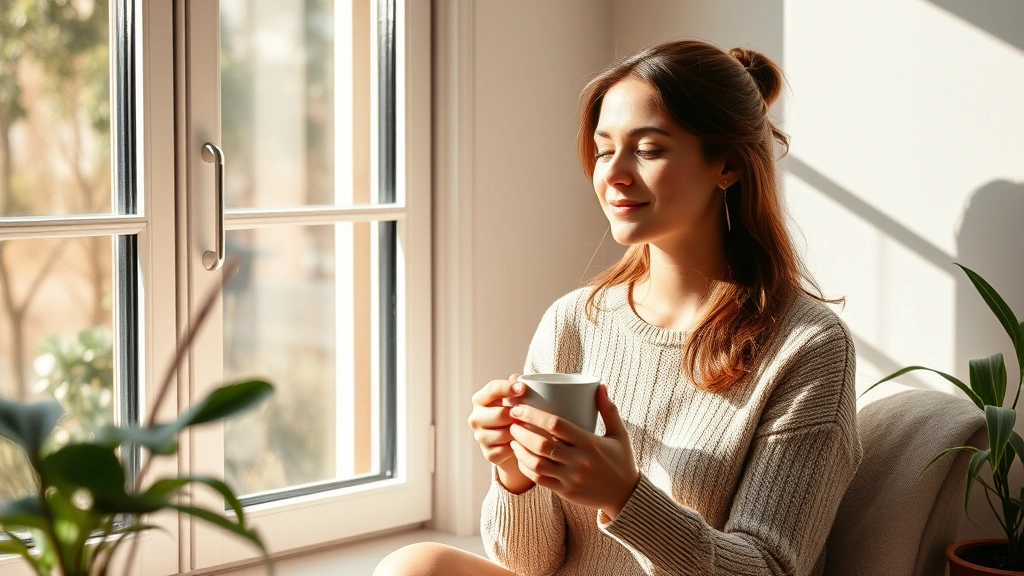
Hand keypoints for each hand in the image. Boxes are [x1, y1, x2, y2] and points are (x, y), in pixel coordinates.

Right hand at [468, 374, 533, 492]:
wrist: (513, 443)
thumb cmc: (515, 414)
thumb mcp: (515, 398)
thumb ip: (516, 386)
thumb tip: (518, 378)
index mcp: (480, 399)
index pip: (492, 389)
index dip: (507, 388)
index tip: (523, 388)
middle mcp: (476, 417)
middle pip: (500, 414)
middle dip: (518, 415)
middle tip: (532, 415)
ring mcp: (480, 437)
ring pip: (505, 433)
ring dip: (520, 432)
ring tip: (531, 429)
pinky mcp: (488, 453)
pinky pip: (507, 450)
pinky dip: (518, 447)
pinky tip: (525, 443)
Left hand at [508, 383, 639, 517]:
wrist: (626, 496)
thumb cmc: (621, 460)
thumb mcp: (620, 434)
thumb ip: (609, 410)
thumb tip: (600, 386)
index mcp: (590, 443)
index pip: (556, 425)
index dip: (533, 415)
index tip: (519, 408)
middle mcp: (579, 461)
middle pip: (542, 444)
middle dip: (521, 431)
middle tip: (512, 422)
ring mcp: (571, 478)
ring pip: (537, 463)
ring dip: (520, 450)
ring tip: (513, 439)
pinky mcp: (566, 492)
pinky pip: (540, 480)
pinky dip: (526, 468)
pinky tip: (521, 458)